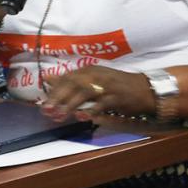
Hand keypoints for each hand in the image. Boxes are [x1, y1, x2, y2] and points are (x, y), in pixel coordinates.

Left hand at [40, 65, 156, 120]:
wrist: (144, 90)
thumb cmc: (117, 86)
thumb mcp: (93, 80)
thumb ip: (72, 81)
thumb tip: (49, 79)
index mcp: (90, 70)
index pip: (68, 78)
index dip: (54, 90)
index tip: (43, 102)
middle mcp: (97, 75)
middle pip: (73, 84)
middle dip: (58, 98)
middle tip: (46, 111)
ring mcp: (107, 85)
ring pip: (85, 93)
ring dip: (70, 105)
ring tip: (59, 116)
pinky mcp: (117, 97)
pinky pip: (101, 104)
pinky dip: (91, 110)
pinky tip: (81, 117)